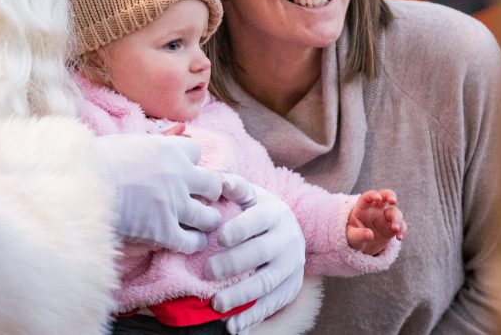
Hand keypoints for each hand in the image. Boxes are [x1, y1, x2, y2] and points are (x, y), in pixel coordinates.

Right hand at [94, 133, 223, 252]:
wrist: (78, 184)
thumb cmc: (93, 160)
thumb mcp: (126, 141)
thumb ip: (150, 142)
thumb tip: (171, 134)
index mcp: (169, 148)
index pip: (197, 152)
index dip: (191, 162)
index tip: (183, 170)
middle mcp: (178, 175)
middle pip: (213, 185)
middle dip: (208, 192)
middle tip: (199, 199)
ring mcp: (173, 204)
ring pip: (209, 217)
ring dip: (206, 220)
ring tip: (198, 223)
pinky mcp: (163, 230)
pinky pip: (192, 242)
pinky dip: (193, 243)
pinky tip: (186, 241)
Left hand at [207, 187, 304, 333]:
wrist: (287, 229)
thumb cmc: (256, 211)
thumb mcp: (250, 195)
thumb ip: (234, 187)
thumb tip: (218, 179)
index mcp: (276, 213)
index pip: (259, 220)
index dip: (240, 228)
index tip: (219, 237)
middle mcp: (288, 239)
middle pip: (262, 253)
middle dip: (234, 264)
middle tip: (208, 272)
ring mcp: (292, 266)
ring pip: (267, 282)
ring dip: (242, 295)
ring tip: (216, 304)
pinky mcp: (291, 287)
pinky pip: (272, 305)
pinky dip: (253, 317)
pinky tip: (233, 327)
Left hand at [346, 189, 405, 255]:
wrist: (361, 246)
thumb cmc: (353, 237)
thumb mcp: (352, 237)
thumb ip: (359, 235)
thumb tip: (370, 234)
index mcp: (363, 208)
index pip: (367, 197)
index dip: (373, 195)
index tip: (378, 198)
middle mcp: (375, 209)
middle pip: (385, 196)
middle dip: (390, 195)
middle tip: (393, 201)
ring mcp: (385, 217)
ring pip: (395, 212)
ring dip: (397, 219)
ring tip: (395, 229)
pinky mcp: (392, 227)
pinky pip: (401, 225)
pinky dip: (402, 230)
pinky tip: (399, 237)